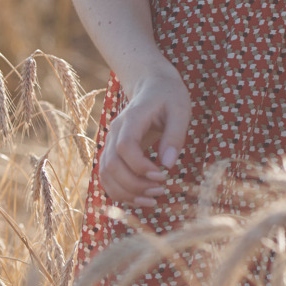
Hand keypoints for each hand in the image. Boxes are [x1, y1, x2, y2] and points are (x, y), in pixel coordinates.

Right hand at [98, 68, 191, 208]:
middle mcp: (115, 131)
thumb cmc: (169, 96)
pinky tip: (141, 199)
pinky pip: (108, 177)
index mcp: (132, 118)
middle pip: (111, 165)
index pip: (125, 146)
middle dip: (135, 184)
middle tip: (160, 191)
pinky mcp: (113, 153)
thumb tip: (168, 165)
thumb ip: (175, 135)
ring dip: (127, 192)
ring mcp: (110, 142)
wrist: (152, 86)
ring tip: (153, 200)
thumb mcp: (180, 110)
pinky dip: (121, 192)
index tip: (162, 175)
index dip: (140, 166)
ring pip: (105, 175)